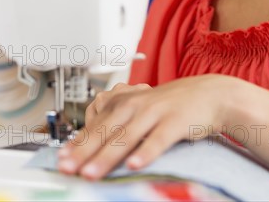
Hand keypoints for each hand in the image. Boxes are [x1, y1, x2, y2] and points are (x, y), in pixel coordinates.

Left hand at [58, 74, 240, 179]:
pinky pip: (159, 139)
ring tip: (91, 173)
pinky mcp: (176, 121)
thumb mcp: (138, 111)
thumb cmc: (168, 107)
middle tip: (68, 168)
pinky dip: (146, 152)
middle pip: (105, 131)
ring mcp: (155, 112)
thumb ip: (116, 126)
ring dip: (107, 156)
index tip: (61, 159)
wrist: (206, 94)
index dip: (77, 143)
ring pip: (127, 136)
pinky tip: (134, 165)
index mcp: (123, 102)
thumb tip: (89, 150)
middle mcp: (135, 105)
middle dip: (84, 152)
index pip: (94, 125)